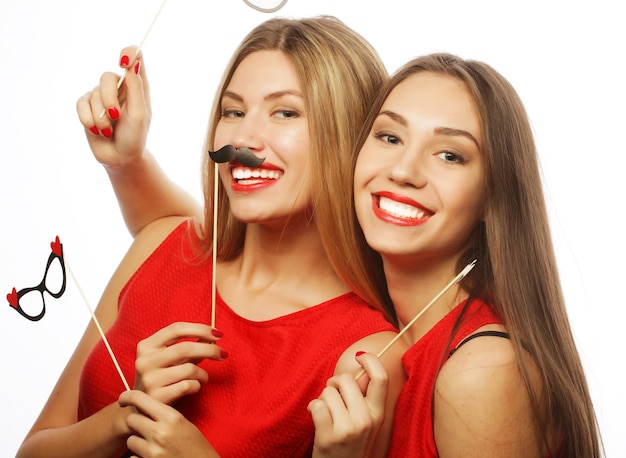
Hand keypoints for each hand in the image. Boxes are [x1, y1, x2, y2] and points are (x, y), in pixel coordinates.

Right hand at [76, 45, 150, 168]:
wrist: (120, 158)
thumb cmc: (134, 137)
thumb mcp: (139, 114)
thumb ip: (136, 88)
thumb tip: (132, 63)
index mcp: (137, 86)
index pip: (134, 57)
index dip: (128, 53)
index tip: (122, 62)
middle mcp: (119, 88)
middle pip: (106, 76)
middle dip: (108, 98)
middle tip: (115, 116)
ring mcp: (101, 96)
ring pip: (93, 93)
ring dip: (101, 116)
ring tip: (109, 130)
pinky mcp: (87, 107)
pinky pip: (81, 104)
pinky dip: (88, 120)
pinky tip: (98, 131)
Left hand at [119, 390, 219, 457]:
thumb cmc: (197, 445)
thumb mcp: (184, 424)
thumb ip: (165, 414)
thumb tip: (145, 406)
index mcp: (171, 417)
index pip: (140, 399)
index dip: (128, 396)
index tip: (123, 399)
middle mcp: (160, 432)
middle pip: (132, 419)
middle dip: (137, 423)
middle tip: (146, 426)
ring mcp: (153, 450)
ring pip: (130, 440)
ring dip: (138, 441)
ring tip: (152, 444)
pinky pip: (133, 457)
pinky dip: (140, 456)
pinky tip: (153, 455)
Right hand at [133, 322, 227, 405]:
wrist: (141, 409)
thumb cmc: (161, 378)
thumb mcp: (169, 359)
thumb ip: (188, 347)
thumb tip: (213, 335)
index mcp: (146, 346)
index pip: (176, 328)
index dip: (200, 329)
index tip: (218, 334)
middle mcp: (144, 361)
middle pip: (185, 348)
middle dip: (210, 350)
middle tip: (223, 354)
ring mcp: (149, 379)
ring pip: (189, 369)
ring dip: (203, 373)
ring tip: (203, 377)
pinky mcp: (157, 397)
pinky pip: (188, 386)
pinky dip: (198, 385)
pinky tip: (195, 387)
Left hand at [308, 352, 388, 457]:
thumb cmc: (350, 441)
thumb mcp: (366, 420)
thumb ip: (364, 396)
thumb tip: (363, 368)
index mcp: (378, 413)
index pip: (381, 377)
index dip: (370, 360)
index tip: (359, 357)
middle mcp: (366, 420)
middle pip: (346, 379)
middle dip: (334, 383)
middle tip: (333, 395)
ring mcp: (348, 429)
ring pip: (328, 391)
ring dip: (323, 399)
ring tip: (326, 413)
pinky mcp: (330, 437)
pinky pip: (316, 405)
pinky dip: (312, 408)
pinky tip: (317, 419)